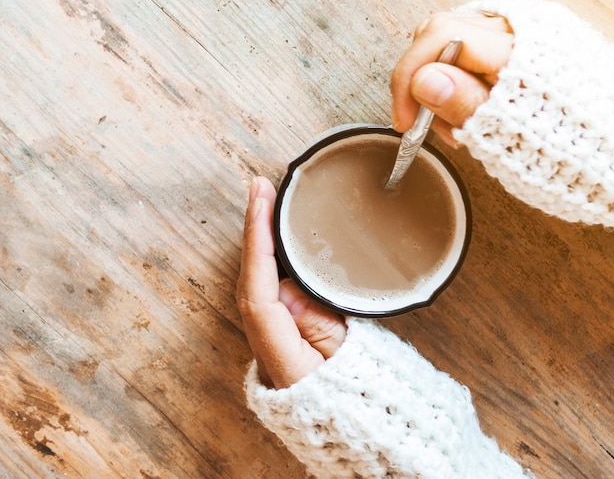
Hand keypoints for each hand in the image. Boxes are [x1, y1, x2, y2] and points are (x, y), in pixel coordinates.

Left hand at [237, 177, 346, 388]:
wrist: (363, 425)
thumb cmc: (362, 394)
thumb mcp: (349, 358)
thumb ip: (318, 323)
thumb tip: (288, 290)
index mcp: (283, 357)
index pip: (258, 290)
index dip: (257, 243)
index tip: (260, 204)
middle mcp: (269, 348)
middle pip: (251, 279)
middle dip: (254, 230)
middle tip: (260, 188)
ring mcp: (273, 340)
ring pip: (258, 281)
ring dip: (260, 240)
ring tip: (265, 200)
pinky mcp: (283, 333)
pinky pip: (270, 288)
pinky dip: (270, 259)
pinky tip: (274, 236)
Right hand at [390, 11, 513, 145]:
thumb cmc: (572, 146)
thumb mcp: (512, 136)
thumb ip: (465, 104)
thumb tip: (423, 80)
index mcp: (518, 48)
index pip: (441, 37)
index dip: (410, 76)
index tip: (405, 119)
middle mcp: (519, 28)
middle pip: (440, 31)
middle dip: (421, 79)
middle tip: (426, 123)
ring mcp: (521, 32)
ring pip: (451, 39)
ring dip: (437, 82)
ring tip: (455, 124)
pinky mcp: (520, 44)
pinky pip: (471, 49)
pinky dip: (457, 79)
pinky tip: (467, 108)